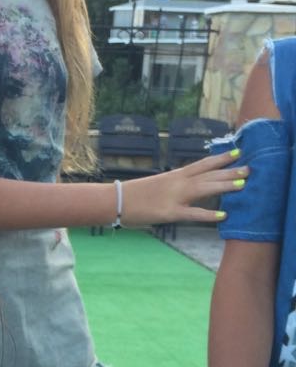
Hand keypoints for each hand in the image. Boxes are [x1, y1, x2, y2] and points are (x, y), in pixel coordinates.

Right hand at [118, 149, 246, 225]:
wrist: (115, 200)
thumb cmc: (134, 194)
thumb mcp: (158, 184)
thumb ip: (174, 185)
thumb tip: (186, 186)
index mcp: (175, 175)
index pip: (203, 164)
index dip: (221, 158)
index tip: (238, 151)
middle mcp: (178, 183)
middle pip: (209, 175)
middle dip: (230, 171)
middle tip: (250, 168)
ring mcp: (174, 197)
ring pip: (205, 189)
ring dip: (225, 186)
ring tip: (244, 184)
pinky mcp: (169, 213)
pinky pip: (193, 214)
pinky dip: (208, 215)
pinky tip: (223, 215)